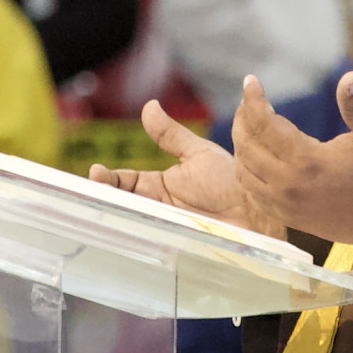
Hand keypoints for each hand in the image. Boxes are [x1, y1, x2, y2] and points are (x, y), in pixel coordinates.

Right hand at [89, 99, 279, 235]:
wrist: (259, 210)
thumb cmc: (231, 181)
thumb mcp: (197, 154)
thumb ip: (171, 135)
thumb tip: (149, 106)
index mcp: (159, 186)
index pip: (124, 182)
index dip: (107, 179)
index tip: (95, 173)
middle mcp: (158, 208)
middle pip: (122, 205)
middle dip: (104, 199)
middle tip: (93, 192)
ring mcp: (166, 228)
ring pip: (133, 225)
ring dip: (117, 219)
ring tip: (104, 211)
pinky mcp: (177, 246)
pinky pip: (153, 245)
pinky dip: (139, 240)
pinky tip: (129, 234)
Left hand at [231, 72, 352, 252]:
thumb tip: (351, 75)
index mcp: (307, 159)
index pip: (264, 122)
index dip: (254, 98)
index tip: (250, 81)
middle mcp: (288, 183)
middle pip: (246, 145)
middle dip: (242, 119)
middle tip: (247, 102)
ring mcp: (285, 203)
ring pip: (244, 171)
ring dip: (241, 145)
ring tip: (248, 126)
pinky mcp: (286, 217)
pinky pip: (252, 193)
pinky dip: (246, 172)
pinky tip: (253, 158)